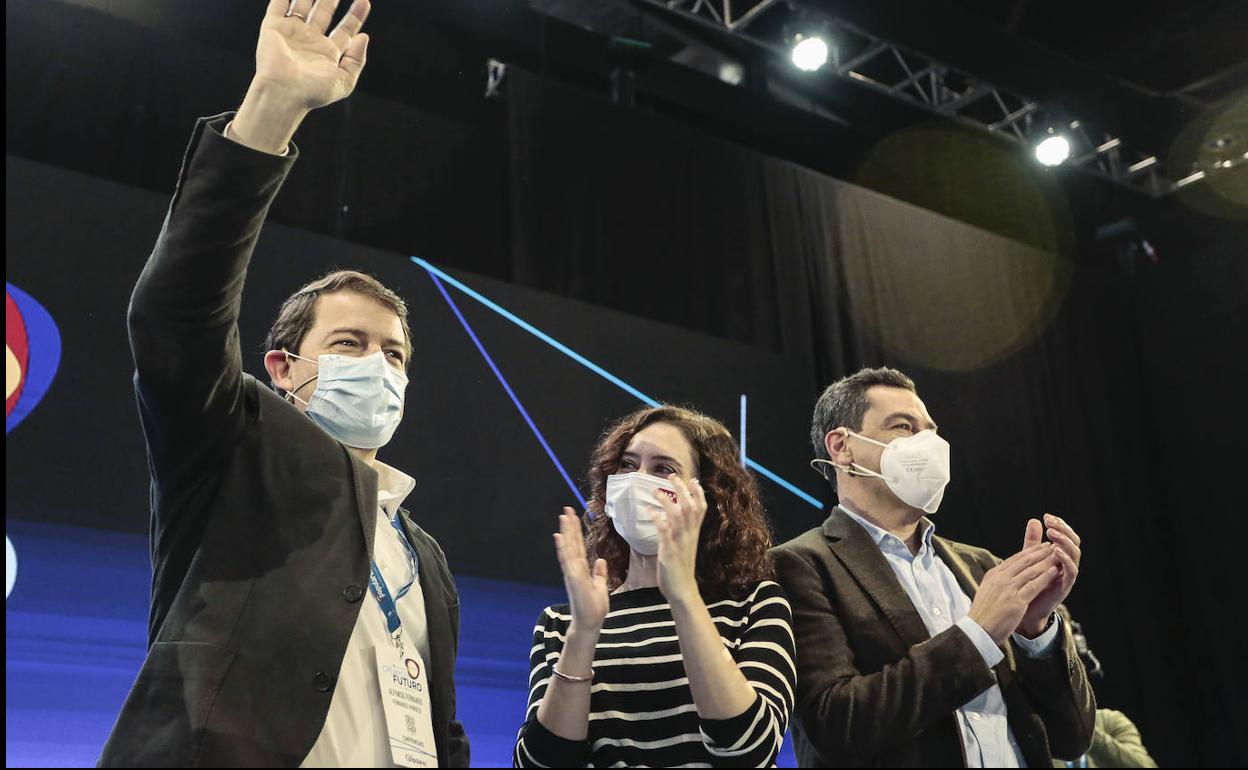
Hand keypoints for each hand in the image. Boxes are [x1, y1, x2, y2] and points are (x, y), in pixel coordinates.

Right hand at [232, 0, 371, 152]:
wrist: (284, 93)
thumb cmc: (313, 92)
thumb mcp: (344, 81)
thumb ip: (356, 60)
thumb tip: (364, 36)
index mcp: (328, 53)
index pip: (345, 29)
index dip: (355, 15)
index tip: (365, 1)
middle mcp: (310, 40)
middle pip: (325, 12)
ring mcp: (292, 33)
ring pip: (303, 4)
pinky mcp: (273, 27)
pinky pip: (279, 4)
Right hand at [553, 508, 608, 631]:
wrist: (590, 623)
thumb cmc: (594, 607)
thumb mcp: (600, 586)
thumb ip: (599, 573)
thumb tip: (601, 561)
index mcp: (580, 569)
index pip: (578, 546)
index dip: (575, 532)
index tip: (573, 517)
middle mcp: (574, 569)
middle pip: (571, 543)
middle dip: (569, 526)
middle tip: (566, 509)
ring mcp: (572, 573)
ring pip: (568, 548)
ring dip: (566, 532)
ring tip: (563, 517)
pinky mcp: (573, 579)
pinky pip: (567, 561)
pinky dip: (563, 549)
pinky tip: (560, 537)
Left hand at [653, 475, 707, 605]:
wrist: (682, 589)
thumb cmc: (681, 568)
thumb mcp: (685, 546)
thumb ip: (682, 531)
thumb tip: (673, 516)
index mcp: (694, 534)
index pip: (701, 509)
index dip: (699, 494)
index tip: (694, 480)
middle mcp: (689, 535)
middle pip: (690, 507)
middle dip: (682, 490)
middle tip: (672, 477)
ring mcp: (680, 542)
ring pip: (677, 515)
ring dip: (667, 501)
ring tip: (655, 490)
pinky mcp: (669, 551)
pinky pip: (664, 531)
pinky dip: (658, 519)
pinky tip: (650, 511)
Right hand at [967, 543, 1057, 643]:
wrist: (977, 630)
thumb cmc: (983, 614)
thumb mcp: (988, 592)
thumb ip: (997, 582)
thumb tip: (1006, 575)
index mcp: (993, 575)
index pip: (1014, 559)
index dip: (1029, 551)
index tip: (1040, 547)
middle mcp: (1000, 579)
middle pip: (1024, 561)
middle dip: (1039, 552)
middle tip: (1051, 546)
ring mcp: (1008, 589)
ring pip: (1031, 571)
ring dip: (1045, 562)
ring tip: (1057, 556)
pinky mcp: (1016, 601)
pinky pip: (1034, 585)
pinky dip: (1045, 577)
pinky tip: (1055, 572)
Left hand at [1017, 513, 1080, 636]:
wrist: (1025, 610)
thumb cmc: (1029, 583)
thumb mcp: (1030, 559)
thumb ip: (1033, 542)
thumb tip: (1034, 520)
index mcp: (1060, 556)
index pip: (1066, 536)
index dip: (1059, 525)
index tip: (1046, 516)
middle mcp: (1066, 564)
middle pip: (1074, 542)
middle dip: (1063, 530)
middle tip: (1050, 522)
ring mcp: (1067, 575)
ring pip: (1075, 554)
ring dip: (1064, 542)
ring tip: (1052, 533)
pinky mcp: (1066, 586)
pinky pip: (1072, 571)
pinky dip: (1065, 559)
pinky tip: (1056, 551)